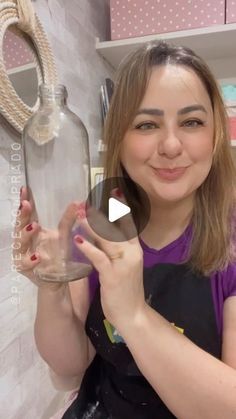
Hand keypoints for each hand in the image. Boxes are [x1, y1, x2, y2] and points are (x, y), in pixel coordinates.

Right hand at [13, 187, 81, 288]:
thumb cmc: (58, 254)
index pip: (28, 214)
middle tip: (26, 204)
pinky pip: (25, 263)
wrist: (58, 278)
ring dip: (25, 234)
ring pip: (19, 243)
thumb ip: (69, 218)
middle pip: (20, 226)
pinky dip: (30, 259)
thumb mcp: (65, 235)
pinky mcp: (26, 268)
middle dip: (22, 215)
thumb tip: (79, 202)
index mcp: (33, 230)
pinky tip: (37, 255)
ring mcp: (23, 254)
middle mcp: (26, 240)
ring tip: (34, 226)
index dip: (25, 201)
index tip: (24, 189)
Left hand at [74, 189, 145, 332]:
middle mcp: (132, 252)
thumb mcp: (123, 265)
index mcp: (135, 249)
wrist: (133, 314)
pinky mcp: (113, 275)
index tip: (113, 191)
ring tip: (79, 213)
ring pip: (107, 239)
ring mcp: (124, 264)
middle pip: (115, 227)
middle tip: (85, 201)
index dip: (120, 207)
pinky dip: (88, 247)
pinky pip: (99, 257)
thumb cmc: (126, 290)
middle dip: (100, 213)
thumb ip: (115, 249)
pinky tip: (77, 239)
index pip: (128, 223)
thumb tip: (102, 232)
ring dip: (91, 225)